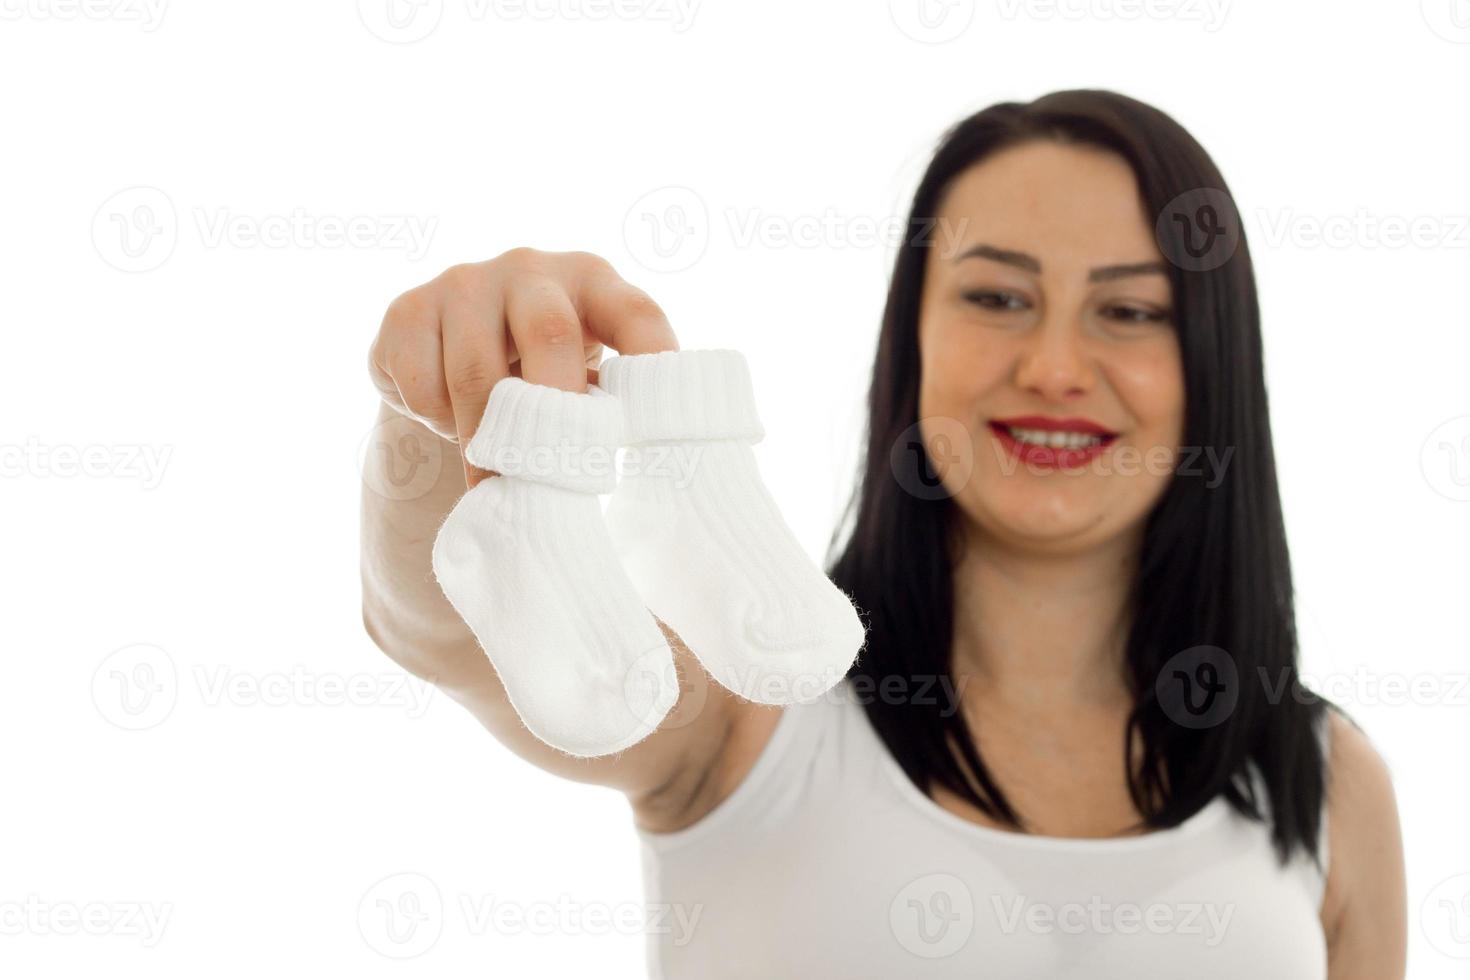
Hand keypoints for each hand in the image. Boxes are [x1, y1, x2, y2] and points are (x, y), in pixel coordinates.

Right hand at [368, 248, 677, 485]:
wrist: (446, 356)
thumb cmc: (536, 375)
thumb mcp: (580, 374)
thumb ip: (607, 399)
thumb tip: (646, 465)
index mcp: (593, 281)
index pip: (637, 314)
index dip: (655, 359)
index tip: (662, 421)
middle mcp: (530, 269)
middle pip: (550, 336)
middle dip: (555, 413)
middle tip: (560, 475)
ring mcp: (464, 282)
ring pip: (475, 372)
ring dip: (487, 440)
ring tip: (497, 485)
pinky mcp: (407, 309)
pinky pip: (421, 382)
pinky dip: (434, 420)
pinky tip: (447, 422)